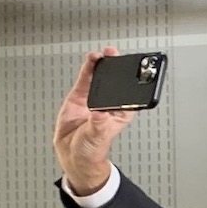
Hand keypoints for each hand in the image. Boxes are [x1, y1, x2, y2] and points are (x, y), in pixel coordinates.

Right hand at [53, 47, 133, 194]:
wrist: (71, 153)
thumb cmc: (90, 149)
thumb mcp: (97, 138)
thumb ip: (98, 126)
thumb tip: (100, 114)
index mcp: (121, 114)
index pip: (130, 95)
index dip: (133, 83)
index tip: (135, 72)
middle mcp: (109, 104)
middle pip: (116, 82)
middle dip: (118, 69)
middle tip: (117, 56)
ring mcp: (94, 98)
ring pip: (101, 78)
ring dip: (104, 65)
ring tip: (105, 54)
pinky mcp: (80, 96)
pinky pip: (86, 79)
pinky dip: (88, 69)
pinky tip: (92, 59)